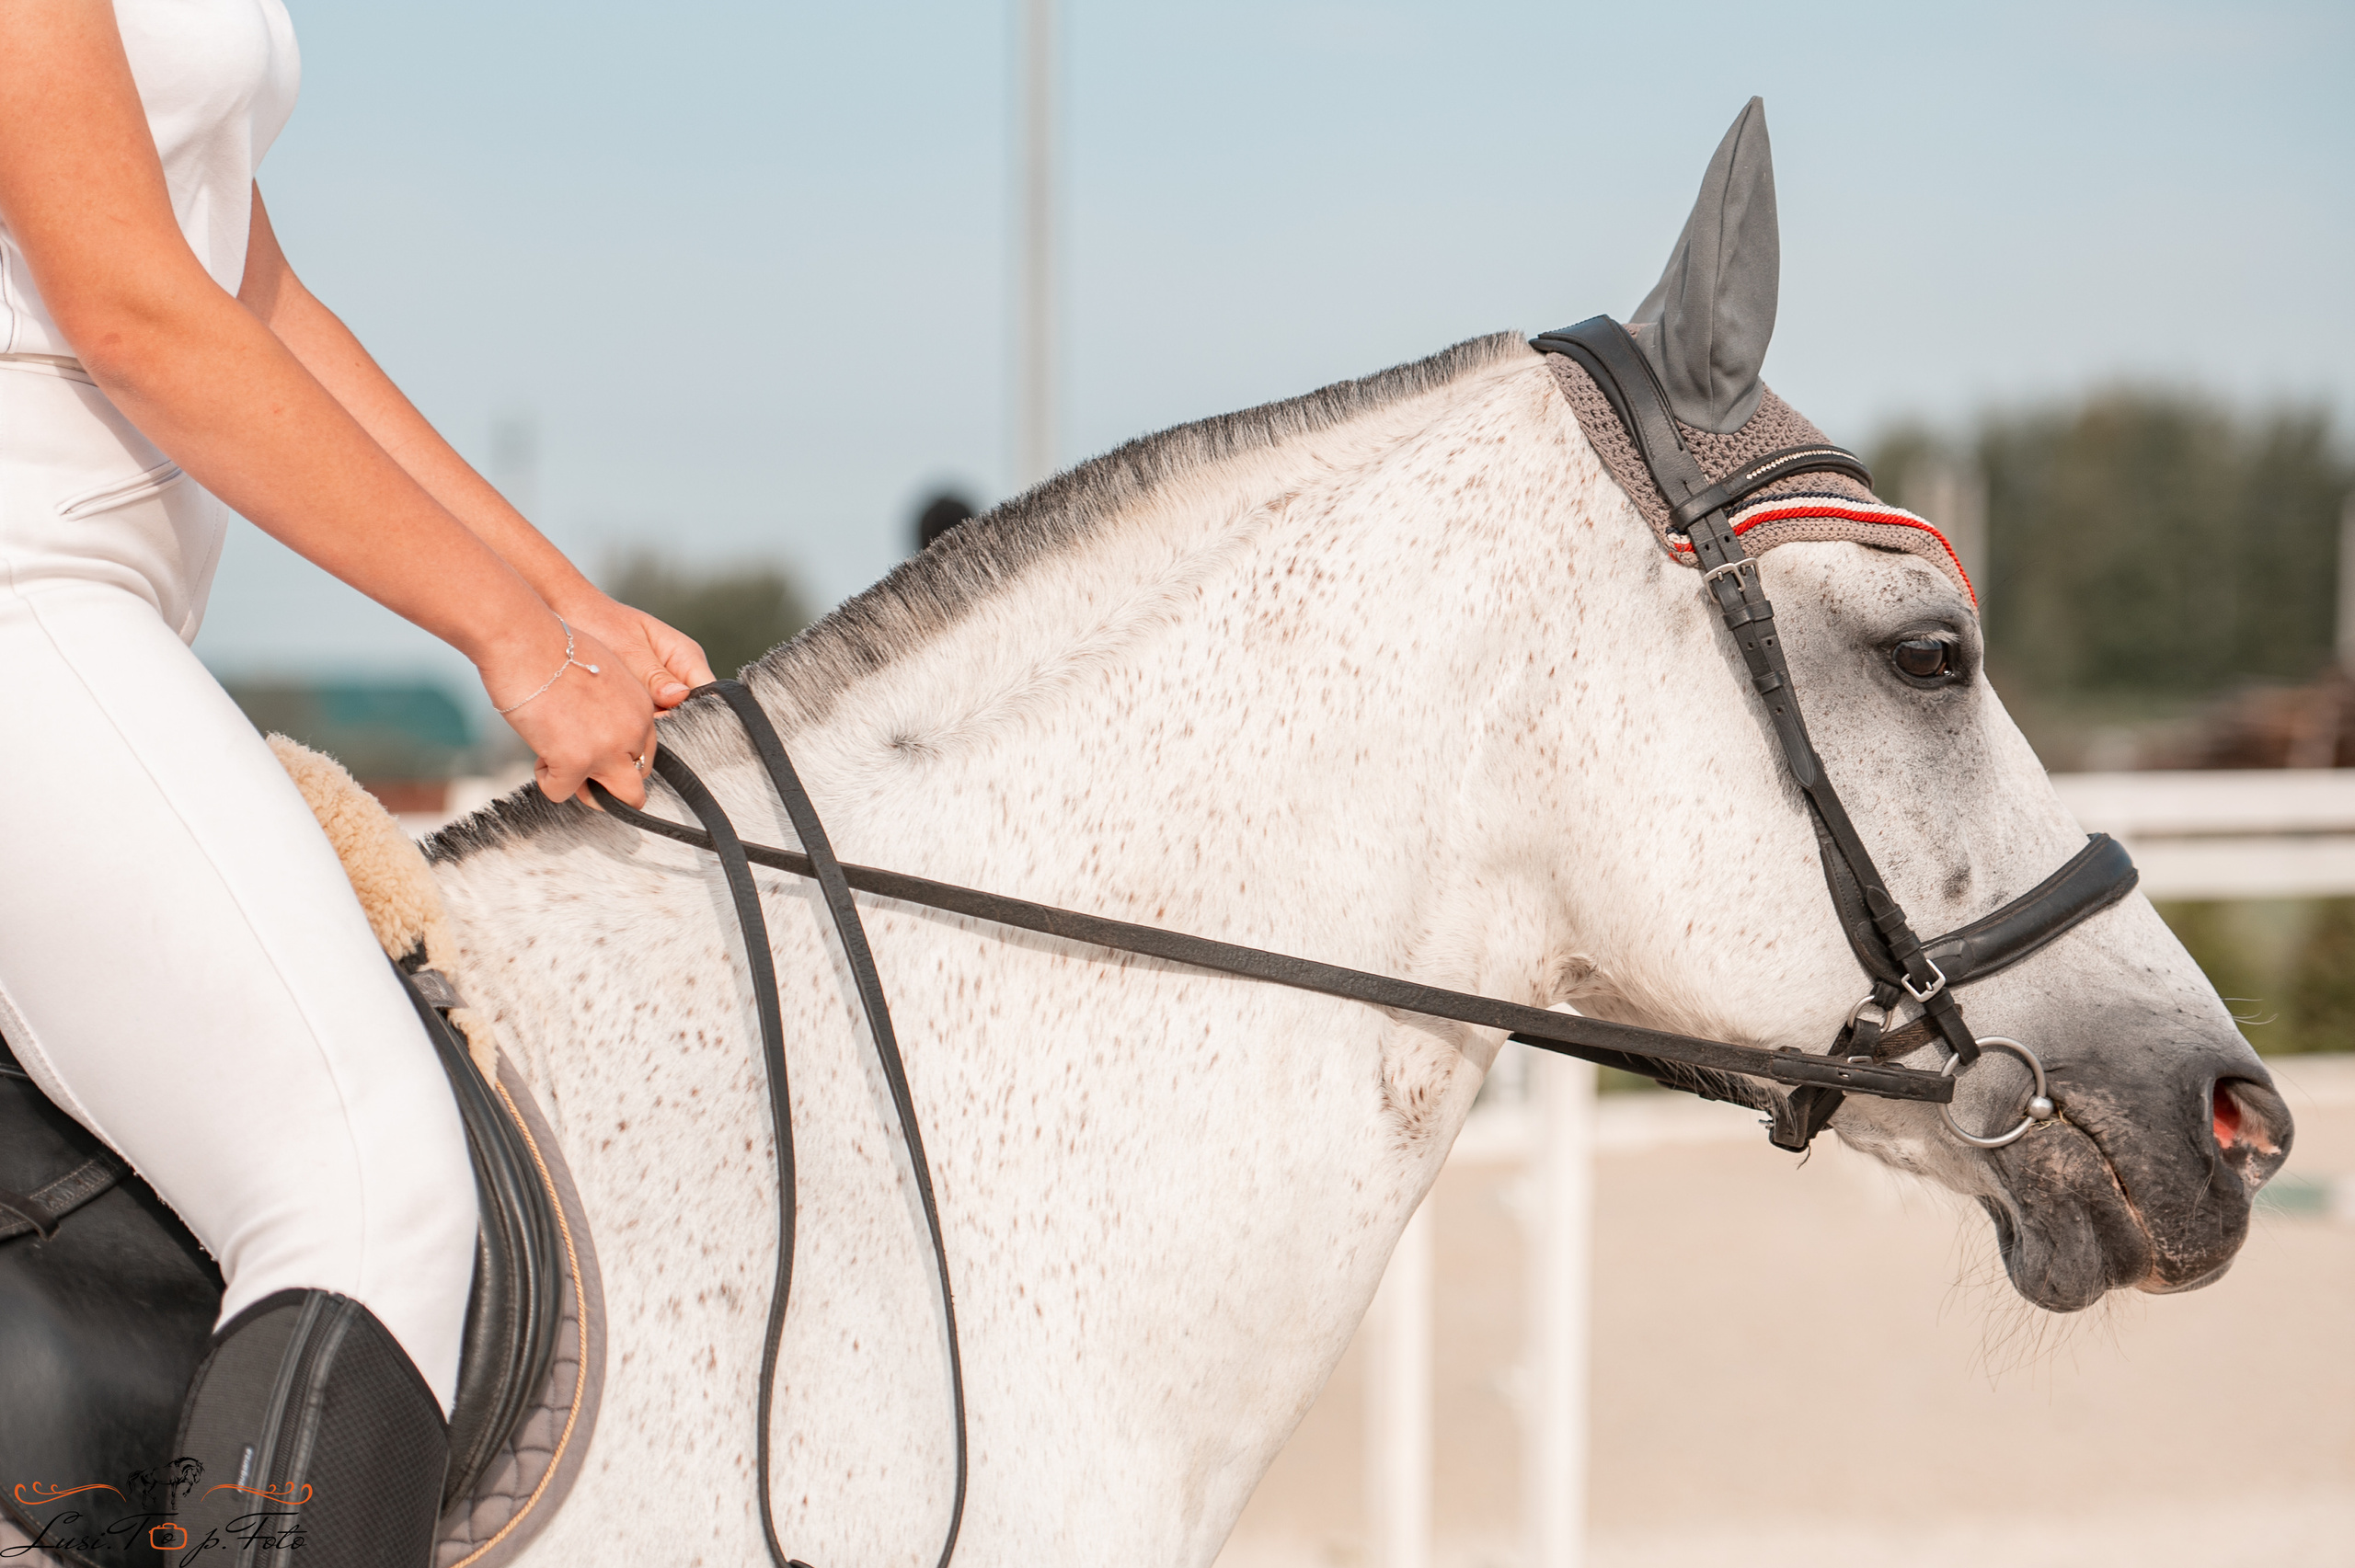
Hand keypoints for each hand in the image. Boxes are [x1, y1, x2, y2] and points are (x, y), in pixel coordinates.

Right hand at [481, 617, 659, 807]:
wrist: (527, 641)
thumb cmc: (554, 647)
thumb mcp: (604, 670)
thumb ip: (612, 703)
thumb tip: (598, 719)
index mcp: (641, 709)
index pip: (645, 753)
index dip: (619, 758)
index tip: (594, 751)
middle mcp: (632, 732)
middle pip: (637, 783)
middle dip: (608, 782)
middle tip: (580, 769)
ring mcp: (606, 750)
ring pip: (616, 800)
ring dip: (585, 789)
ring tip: (560, 764)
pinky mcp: (575, 761)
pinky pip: (561, 792)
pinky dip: (547, 780)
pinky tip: (538, 753)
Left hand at [555, 593, 717, 709]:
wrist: (569, 613)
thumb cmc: (598, 621)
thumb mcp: (628, 650)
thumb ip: (654, 677)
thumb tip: (679, 697)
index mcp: (686, 656)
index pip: (708, 694)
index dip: (694, 714)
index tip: (665, 723)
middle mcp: (679, 673)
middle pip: (689, 711)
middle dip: (669, 723)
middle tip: (638, 726)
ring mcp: (662, 686)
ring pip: (667, 717)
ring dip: (649, 723)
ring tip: (622, 721)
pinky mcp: (643, 696)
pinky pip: (648, 716)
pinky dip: (635, 721)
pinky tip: (616, 721)